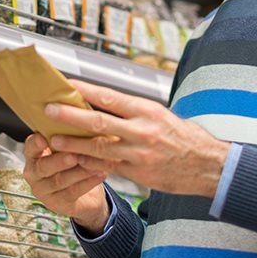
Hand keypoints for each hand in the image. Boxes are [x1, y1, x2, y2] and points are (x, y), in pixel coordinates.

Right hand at [22, 133, 110, 235]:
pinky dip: (88, 182)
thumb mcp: (69, 148)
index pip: (30, 148)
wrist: (86, 196)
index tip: (43, 137)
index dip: (36, 143)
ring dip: (79, 171)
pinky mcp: (57, 204)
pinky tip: (100, 173)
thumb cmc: (76, 163)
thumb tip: (80, 113)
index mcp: (34, 156)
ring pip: (60, 180)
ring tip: (94, 163)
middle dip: (60, 160)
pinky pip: (73, 192)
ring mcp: (44, 191)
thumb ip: (68, 136)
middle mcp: (34, 174)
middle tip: (74, 154)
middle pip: (43, 167)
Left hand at [45, 79, 229, 197]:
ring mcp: (138, 153)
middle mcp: (141, 130)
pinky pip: (107, 166)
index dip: (85, 91)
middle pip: (98, 121)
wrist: (207, 165)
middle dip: (70, 116)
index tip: (66, 85)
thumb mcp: (161, 115)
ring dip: (73, 144)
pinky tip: (75, 159)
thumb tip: (104, 101)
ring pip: (98, 147)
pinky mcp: (137, 172)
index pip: (109, 97)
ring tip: (54, 139)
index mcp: (147, 110)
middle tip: (49, 111)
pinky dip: (89, 162)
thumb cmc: (184, 137)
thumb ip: (133, 111)